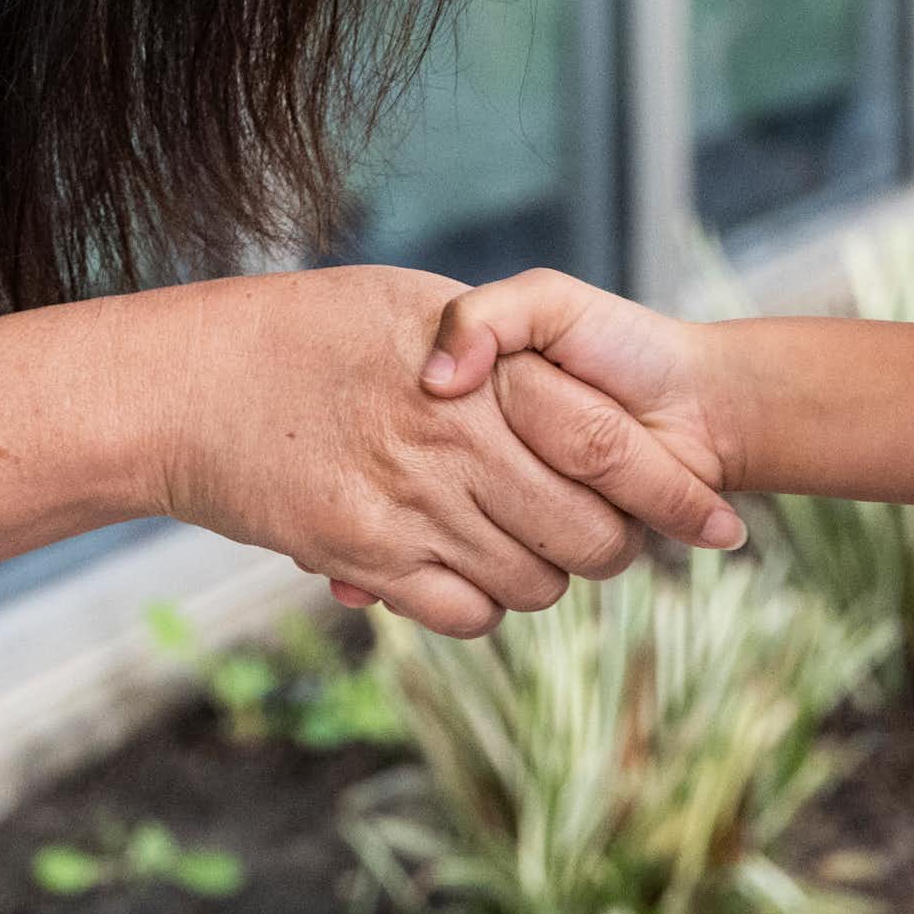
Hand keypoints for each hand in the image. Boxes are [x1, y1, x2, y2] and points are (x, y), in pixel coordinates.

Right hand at [132, 267, 740, 638]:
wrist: (189, 386)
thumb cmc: (302, 329)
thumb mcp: (407, 303)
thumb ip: (488, 333)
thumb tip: (550, 371)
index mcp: (477, 375)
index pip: (605, 444)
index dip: (675, 490)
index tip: (725, 521)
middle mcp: (450, 444)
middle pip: (584, 532)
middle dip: (621, 545)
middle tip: (618, 537)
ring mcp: (406, 506)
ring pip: (530, 582)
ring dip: (552, 577)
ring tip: (544, 552)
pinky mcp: (364, 557)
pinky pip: (462, 611)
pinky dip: (486, 605)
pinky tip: (477, 575)